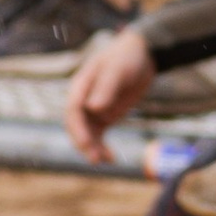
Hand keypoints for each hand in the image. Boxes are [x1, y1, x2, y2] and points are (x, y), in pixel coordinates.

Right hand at [64, 21, 154, 161]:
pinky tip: (111, 158)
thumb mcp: (118, 70)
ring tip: (105, 161)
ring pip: (87, 133)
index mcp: (80, 85)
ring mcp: (93, 109)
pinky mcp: (105, 116)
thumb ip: (106, 88)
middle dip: (84, 142)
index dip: (77, 128)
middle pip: (77, 125)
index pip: (73, 110)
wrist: (142, 55)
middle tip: (94, 159)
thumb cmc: (127, 57)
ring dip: (93, 148)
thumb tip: (93, 108)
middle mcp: (83, 99)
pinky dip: (103, 147)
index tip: (86, 143)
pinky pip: (99, 135)